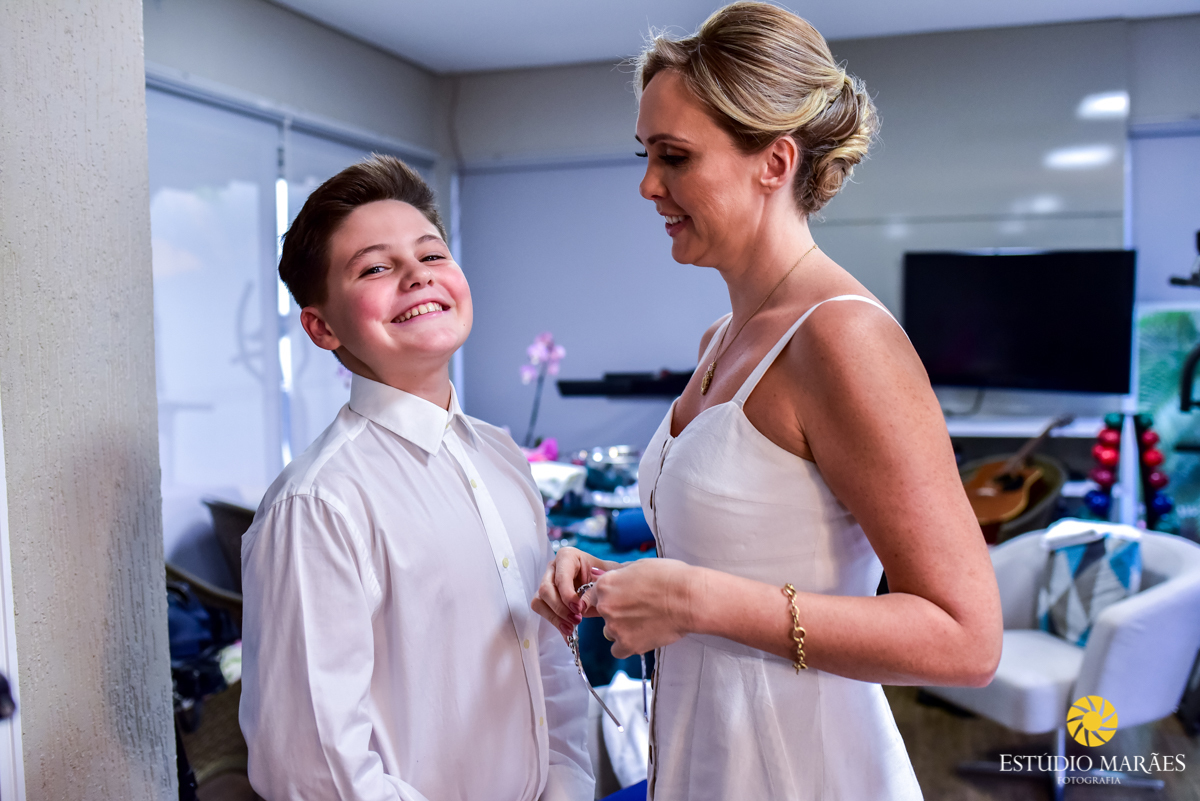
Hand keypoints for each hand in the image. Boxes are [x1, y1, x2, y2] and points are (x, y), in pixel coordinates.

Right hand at [531, 547, 618, 638]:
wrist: (606, 585)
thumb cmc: (606, 577)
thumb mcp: (606, 580)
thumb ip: (595, 590)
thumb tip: (580, 606)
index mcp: (568, 556)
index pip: (560, 576)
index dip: (567, 594)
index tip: (578, 608)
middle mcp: (554, 568)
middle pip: (545, 589)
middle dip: (560, 608)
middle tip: (577, 619)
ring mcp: (548, 583)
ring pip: (539, 601)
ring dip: (555, 617)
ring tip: (572, 628)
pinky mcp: (546, 598)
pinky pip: (542, 610)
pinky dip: (554, 623)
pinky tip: (568, 632)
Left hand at [584, 558, 700, 658]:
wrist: (689, 599)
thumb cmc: (670, 577)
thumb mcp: (640, 565)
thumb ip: (618, 572)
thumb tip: (601, 573)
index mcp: (606, 584)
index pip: (595, 594)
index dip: (611, 596)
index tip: (624, 599)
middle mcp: (605, 605)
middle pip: (603, 612)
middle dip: (617, 611)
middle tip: (641, 608)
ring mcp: (614, 627)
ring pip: (610, 631)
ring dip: (623, 629)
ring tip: (647, 621)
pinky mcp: (627, 645)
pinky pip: (618, 650)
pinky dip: (628, 646)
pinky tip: (643, 636)